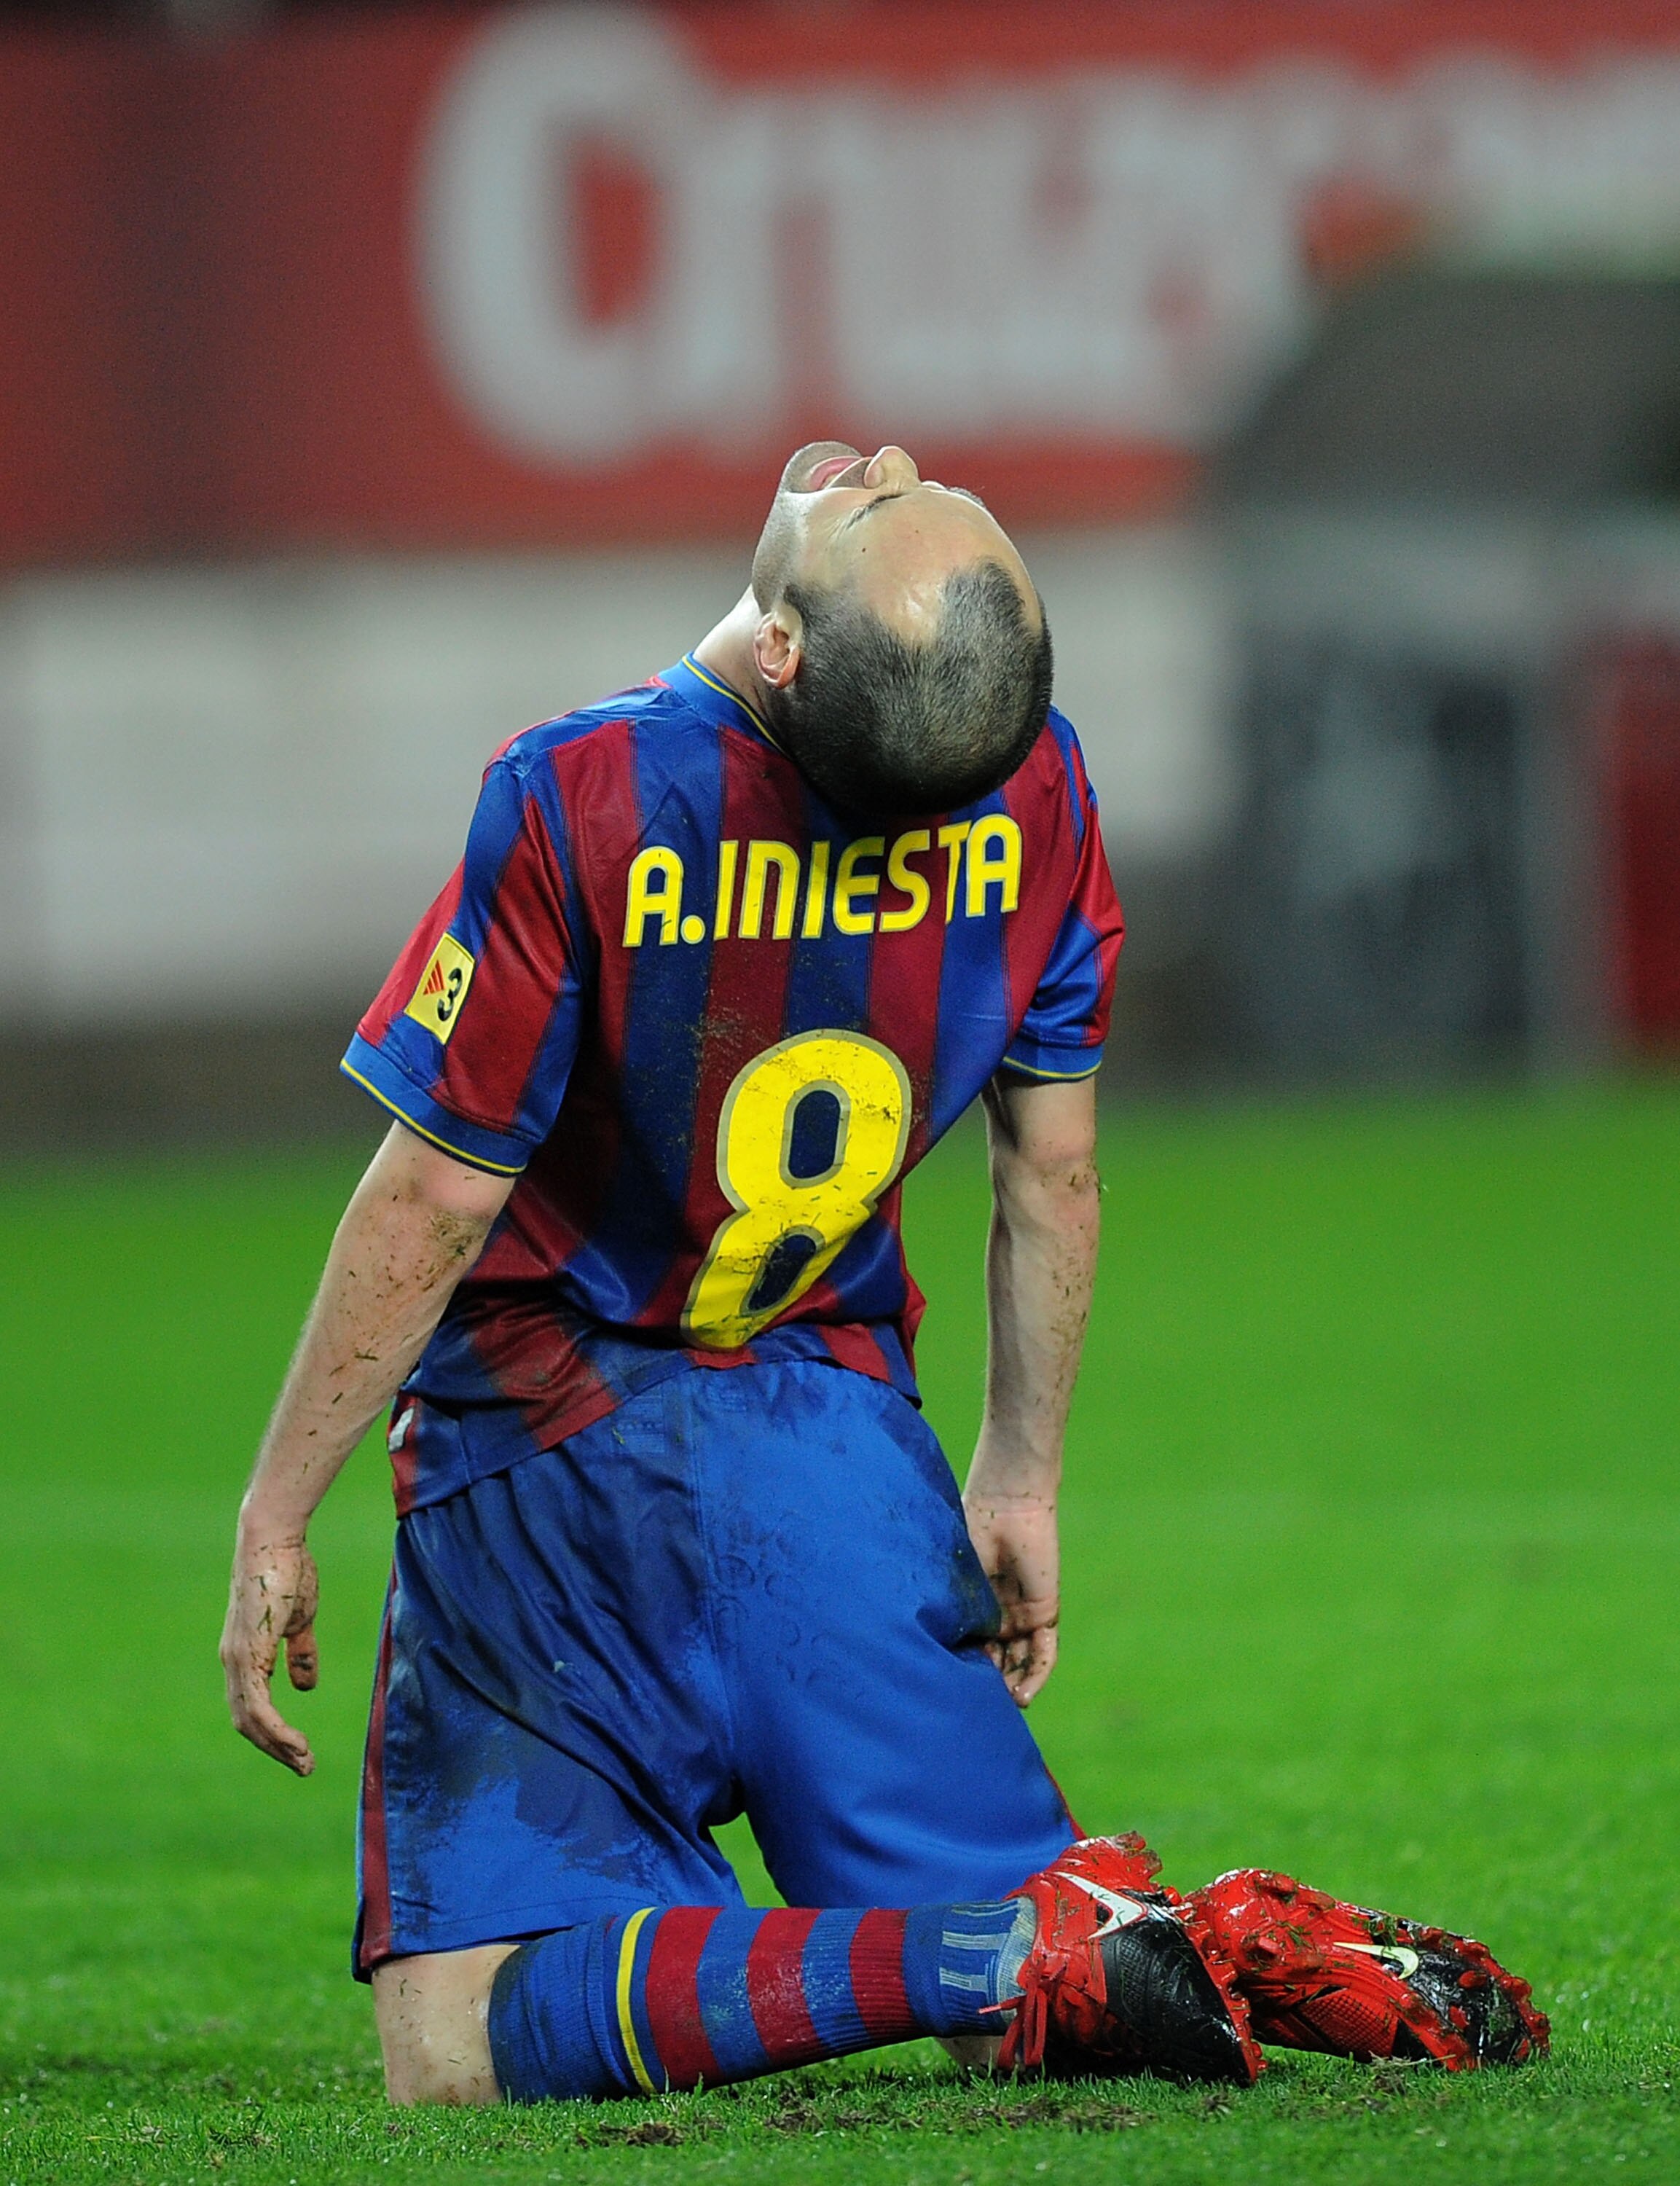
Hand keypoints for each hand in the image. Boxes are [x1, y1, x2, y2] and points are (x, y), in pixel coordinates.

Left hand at [220, 1520, 320, 1775]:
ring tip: (305, 1763)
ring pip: (250, 1720)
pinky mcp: (247, 1654)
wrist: (274, 1541)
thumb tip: (305, 1686)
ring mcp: (237, 1659)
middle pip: (247, 1722)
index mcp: (244, 1654)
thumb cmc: (287, 1571)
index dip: (273, 1732)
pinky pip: (258, 1706)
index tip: (300, 1751)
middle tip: (304, 1766)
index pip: (251, 1706)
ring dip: (278, 1747)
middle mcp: (233, 1662)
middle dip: (275, 1749)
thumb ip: (300, 1653)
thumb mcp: (299, 1620)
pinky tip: (296, 1744)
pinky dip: (276, 1731)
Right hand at [962, 1484, 1058, 1706]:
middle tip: (979, 1709)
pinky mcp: (1046, 1611)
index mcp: (974, 1606)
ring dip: (1014, 1687)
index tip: (952, 1693)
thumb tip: (940, 1655)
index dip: (964, 1672)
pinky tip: (1023, 1694)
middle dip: (990, 1686)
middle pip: (998, 1662)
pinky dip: (1036, 1674)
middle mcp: (999, 1615)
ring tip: (1003, 1708)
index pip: (972, 1650)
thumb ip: (955, 1613)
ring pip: (1022, 1662)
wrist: (1005, 1503)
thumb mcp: (955, 1580)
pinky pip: (1045, 1651)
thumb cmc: (971, 1531)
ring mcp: (1023, 1615)